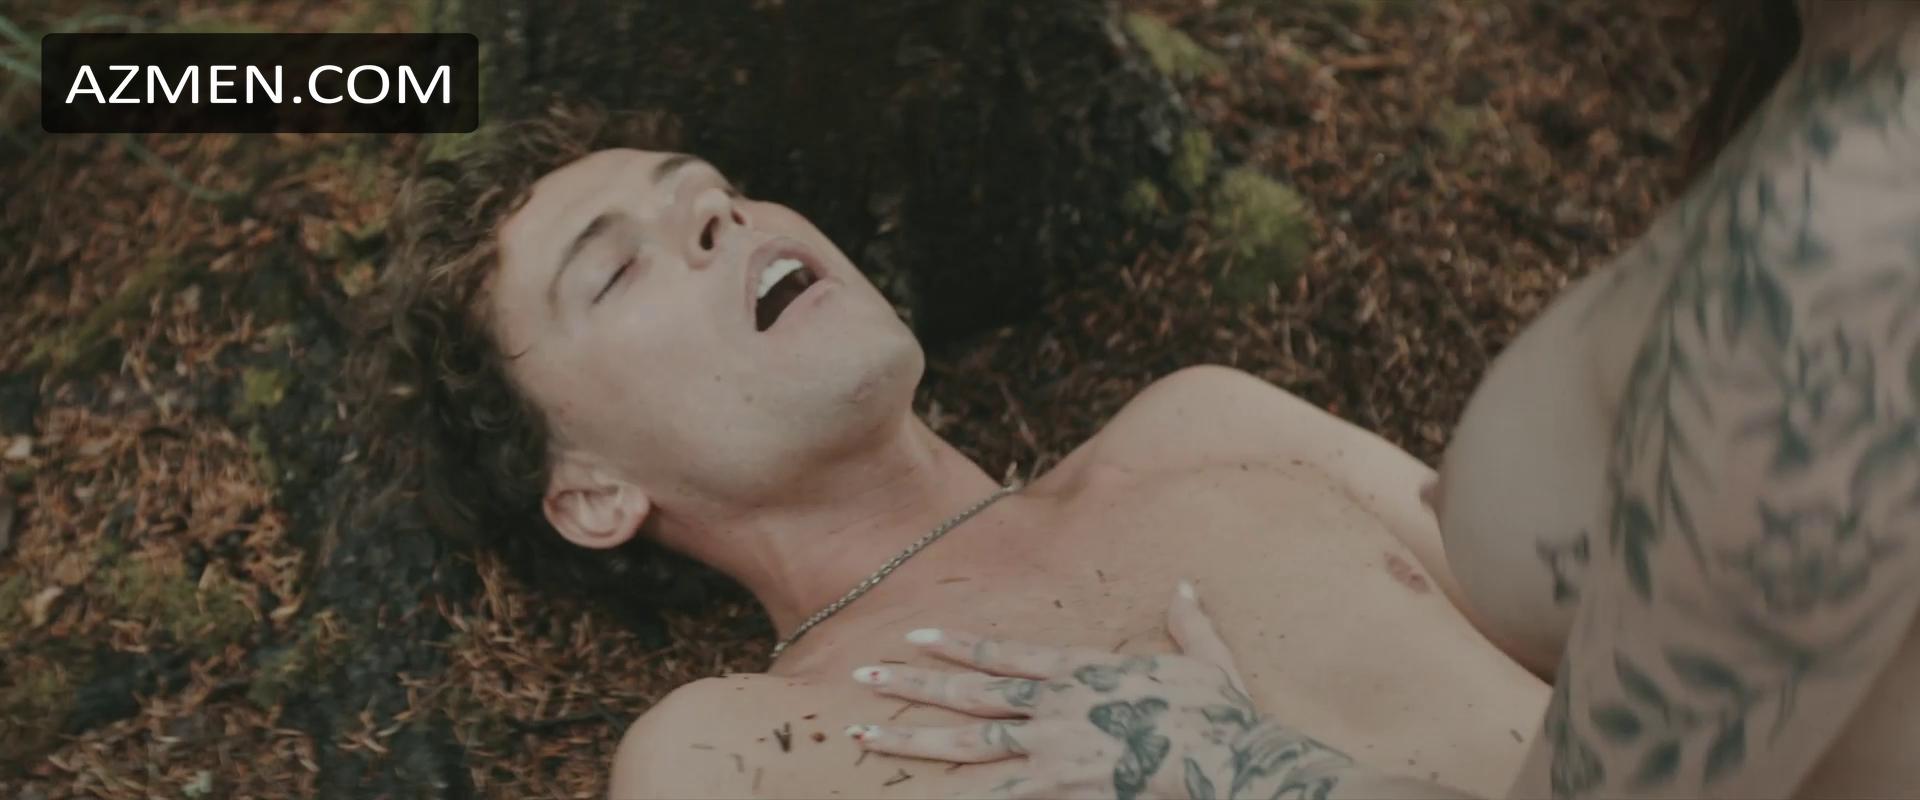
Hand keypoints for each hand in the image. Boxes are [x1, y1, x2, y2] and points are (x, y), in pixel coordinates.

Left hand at [844, 581, 1355, 799]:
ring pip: (968, 746)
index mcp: (1083, 673)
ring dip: (912, 740)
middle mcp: (1058, 707)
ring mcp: (1056, 749)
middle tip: (862, 676)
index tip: (915, 635)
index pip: (1005, 655)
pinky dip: (962, 793)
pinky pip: (1000, 795)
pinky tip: (923, 793)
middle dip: (913, 686)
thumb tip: (1187, 587)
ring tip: (862, 735)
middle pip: (970, 696)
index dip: (958, 646)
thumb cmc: (1222, 716)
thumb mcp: (1207, 663)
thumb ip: (1188, 627)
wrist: (1231, 758)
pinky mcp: (1063, 787)